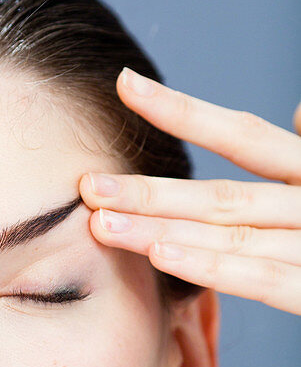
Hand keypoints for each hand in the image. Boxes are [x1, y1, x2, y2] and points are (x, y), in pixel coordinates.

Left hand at [78, 68, 300, 316]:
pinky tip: (164, 256)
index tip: (125, 87)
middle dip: (151, 191)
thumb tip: (295, 114)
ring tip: (101, 225)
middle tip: (85, 185)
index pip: (245, 135)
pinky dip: (217, 267)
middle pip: (223, 193)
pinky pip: (270, 279)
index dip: (184, 112)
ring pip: (235, 234)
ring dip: (163, 231)